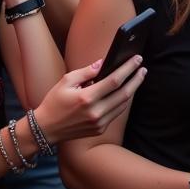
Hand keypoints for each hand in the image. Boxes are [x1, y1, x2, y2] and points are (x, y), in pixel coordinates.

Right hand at [32, 56, 146, 145]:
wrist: (46, 129)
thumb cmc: (54, 102)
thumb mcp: (66, 81)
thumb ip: (86, 71)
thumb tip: (103, 62)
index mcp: (86, 98)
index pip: (114, 80)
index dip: (128, 68)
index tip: (137, 59)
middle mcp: (95, 112)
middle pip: (124, 94)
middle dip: (136, 79)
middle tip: (143, 68)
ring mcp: (99, 123)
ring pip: (123, 104)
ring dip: (132, 90)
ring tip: (137, 78)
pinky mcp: (100, 129)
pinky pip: (116, 113)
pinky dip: (123, 101)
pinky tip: (126, 92)